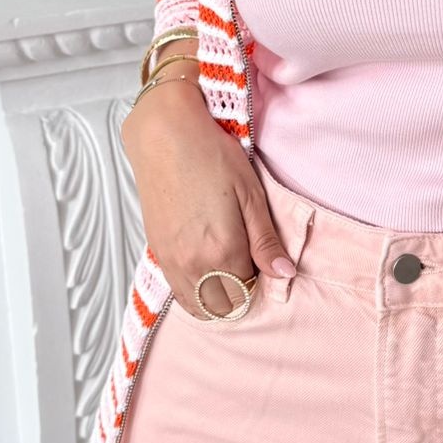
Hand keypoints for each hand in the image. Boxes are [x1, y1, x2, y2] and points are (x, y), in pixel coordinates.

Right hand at [121, 85, 296, 315]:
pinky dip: (195, 291)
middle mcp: (193, 264)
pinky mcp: (157, 252)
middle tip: (248, 264)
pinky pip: (178, 292)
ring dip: (217, 297)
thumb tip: (285, 274)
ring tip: (228, 268)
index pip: (248, 292)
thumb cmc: (211, 156)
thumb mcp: (250, 194)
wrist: (164, 135)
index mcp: (222, 251)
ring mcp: (171, 261)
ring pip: (198, 305)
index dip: (261, 280)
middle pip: (223, 306)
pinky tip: (206, 269)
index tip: (263, 260)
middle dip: (240, 294)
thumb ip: (265, 240)